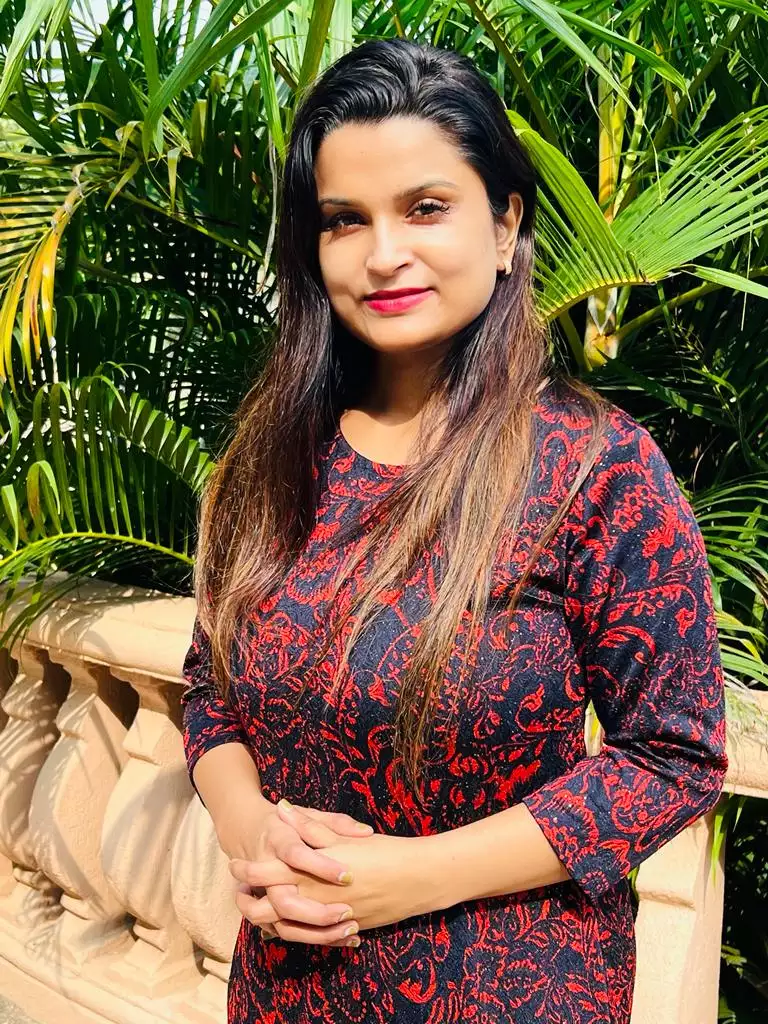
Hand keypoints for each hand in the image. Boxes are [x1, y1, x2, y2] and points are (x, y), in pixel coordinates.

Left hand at [230, 802, 436, 942]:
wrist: (416, 878)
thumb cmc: (379, 852)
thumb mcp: (340, 836)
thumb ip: (308, 826)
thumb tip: (282, 808)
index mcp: (310, 873)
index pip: (267, 873)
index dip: (247, 869)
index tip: (235, 864)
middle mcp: (313, 899)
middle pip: (269, 906)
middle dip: (250, 899)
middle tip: (239, 890)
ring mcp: (327, 919)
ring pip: (285, 927)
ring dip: (268, 918)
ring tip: (259, 906)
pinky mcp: (341, 929)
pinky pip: (308, 937)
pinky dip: (295, 931)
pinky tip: (292, 922)